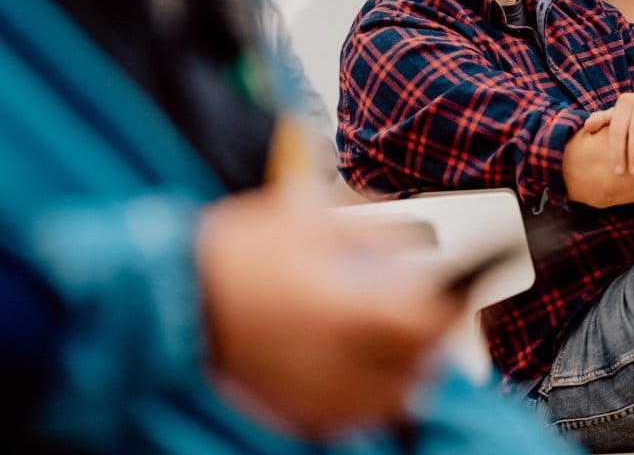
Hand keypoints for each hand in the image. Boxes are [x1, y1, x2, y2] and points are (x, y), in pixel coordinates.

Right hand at [197, 190, 464, 436]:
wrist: (176, 294)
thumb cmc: (242, 251)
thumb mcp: (316, 220)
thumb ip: (378, 236)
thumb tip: (421, 252)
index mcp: (344, 310)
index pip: (425, 326)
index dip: (449, 311)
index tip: (455, 296)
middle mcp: (335, 361)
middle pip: (415, 368)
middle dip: (430, 343)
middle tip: (429, 318)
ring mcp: (315, 393)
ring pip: (388, 400)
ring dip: (404, 373)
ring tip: (396, 342)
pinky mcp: (294, 412)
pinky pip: (351, 415)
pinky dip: (366, 395)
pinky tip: (360, 366)